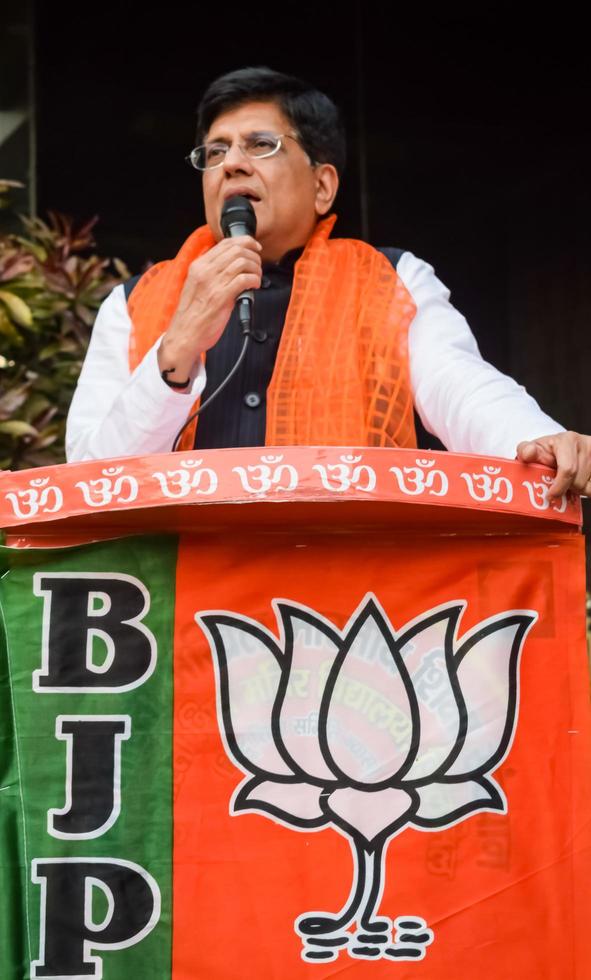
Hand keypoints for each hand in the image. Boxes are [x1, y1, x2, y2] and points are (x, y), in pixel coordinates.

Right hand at [157, 235, 261, 381]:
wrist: (184, 335)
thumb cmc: (192, 314)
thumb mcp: (197, 285)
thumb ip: (211, 273)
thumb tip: (232, 265)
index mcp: (198, 266)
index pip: (225, 243)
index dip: (245, 242)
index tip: (254, 248)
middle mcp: (204, 271)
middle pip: (236, 249)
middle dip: (253, 255)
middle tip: (258, 265)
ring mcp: (213, 283)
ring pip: (242, 261)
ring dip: (256, 268)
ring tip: (257, 277)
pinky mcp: (221, 297)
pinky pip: (244, 279)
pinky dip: (254, 280)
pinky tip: (255, 286)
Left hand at [516, 432, 590, 497]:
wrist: (567, 447)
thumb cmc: (549, 451)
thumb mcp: (535, 448)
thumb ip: (525, 450)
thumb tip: (527, 453)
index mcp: (568, 440)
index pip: (568, 469)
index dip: (559, 487)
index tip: (550, 497)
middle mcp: (585, 446)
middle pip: (577, 482)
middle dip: (566, 488)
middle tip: (557, 485)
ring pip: (587, 487)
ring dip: (576, 489)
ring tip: (568, 480)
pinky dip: (586, 489)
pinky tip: (580, 481)